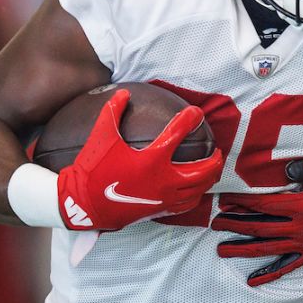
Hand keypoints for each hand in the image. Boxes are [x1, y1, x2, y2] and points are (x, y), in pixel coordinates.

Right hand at [56, 89, 222, 230]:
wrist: (84, 205)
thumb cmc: (92, 170)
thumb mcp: (100, 138)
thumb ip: (112, 112)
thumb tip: (123, 92)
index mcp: (151, 159)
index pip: (178, 134)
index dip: (189, 119)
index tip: (196, 112)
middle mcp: (163, 180)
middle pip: (203, 170)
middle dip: (215, 159)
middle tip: (218, 150)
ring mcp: (164, 197)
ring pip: (199, 188)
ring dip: (210, 177)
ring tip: (213, 168)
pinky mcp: (160, 209)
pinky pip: (187, 204)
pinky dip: (197, 194)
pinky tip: (197, 189)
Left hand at [213, 159, 302, 285]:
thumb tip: (287, 170)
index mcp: (301, 205)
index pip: (264, 204)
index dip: (242, 202)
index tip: (225, 200)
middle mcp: (298, 227)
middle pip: (259, 227)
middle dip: (235, 225)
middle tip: (215, 224)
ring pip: (267, 248)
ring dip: (242, 248)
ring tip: (222, 249)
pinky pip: (286, 266)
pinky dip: (269, 274)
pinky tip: (253, 280)